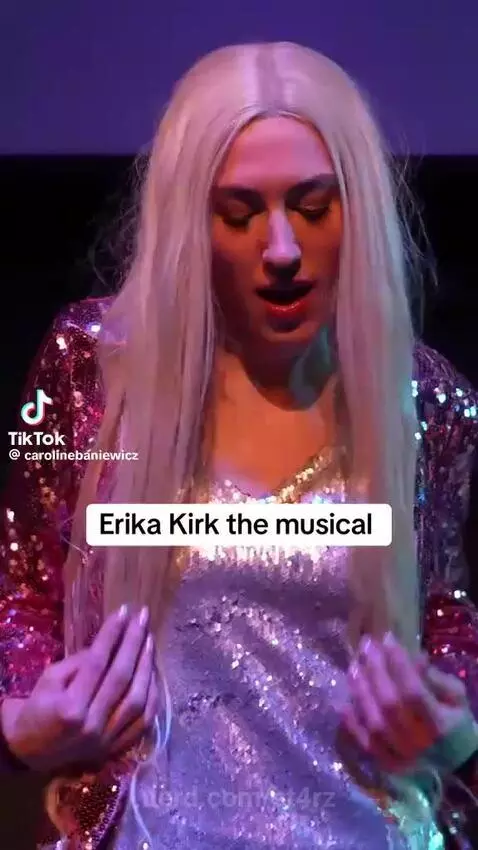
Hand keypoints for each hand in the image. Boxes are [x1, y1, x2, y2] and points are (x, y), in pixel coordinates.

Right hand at [1, 605, 158, 772]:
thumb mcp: (49, 678)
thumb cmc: (38, 707)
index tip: (124, 611)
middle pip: (121, 677)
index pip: (97, 663)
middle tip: (143, 617)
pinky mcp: (116, 749)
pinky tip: (153, 673)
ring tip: (149, 641)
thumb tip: (110, 643)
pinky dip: (152, 695)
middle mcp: (92, 724)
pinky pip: (144, 722)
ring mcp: (107, 739)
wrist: (31, 751)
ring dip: (147, 666)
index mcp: (70, 707)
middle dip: (134, 642)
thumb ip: (79, 662)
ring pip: (138, 699)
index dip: (112, 634)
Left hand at [341, 632, 471, 773]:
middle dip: (375, 670)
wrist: (455, 762)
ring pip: (374, 723)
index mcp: (440, 725)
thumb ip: (436, 679)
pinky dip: (351, 723)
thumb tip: (415, 659)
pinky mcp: (385, 763)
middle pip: (389, 704)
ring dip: (360, 692)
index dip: (398, 664)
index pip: (413, 691)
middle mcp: (418, 743)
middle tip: (366, 645)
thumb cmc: (454, 721)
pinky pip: (364, 743)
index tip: (387, 638)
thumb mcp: (455, 698)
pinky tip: (342, 701)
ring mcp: (400, 756)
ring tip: (353, 666)